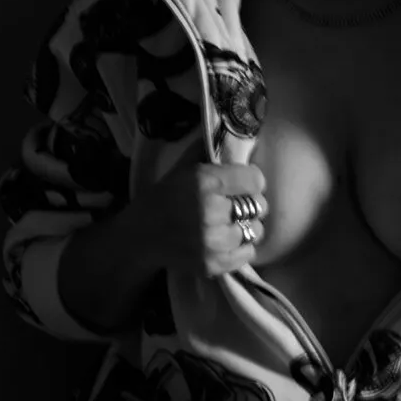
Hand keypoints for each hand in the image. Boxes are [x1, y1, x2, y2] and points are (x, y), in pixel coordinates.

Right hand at [136, 162, 267, 278]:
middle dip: (251, 203)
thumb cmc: (164, 196)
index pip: (255, 180)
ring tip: (233, 223)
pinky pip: (248, 254)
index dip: (251, 180)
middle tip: (238, 204)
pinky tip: (229, 240)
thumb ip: (209, 151)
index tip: (244, 183)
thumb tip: (233, 136)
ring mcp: (213, 241)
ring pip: (256, 231)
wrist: (141, 236)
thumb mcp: (184, 166)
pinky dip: (242, 247)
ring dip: (247, 226)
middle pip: (259, 206)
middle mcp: (211, 211)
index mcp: (205, 181)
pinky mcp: (213, 265)